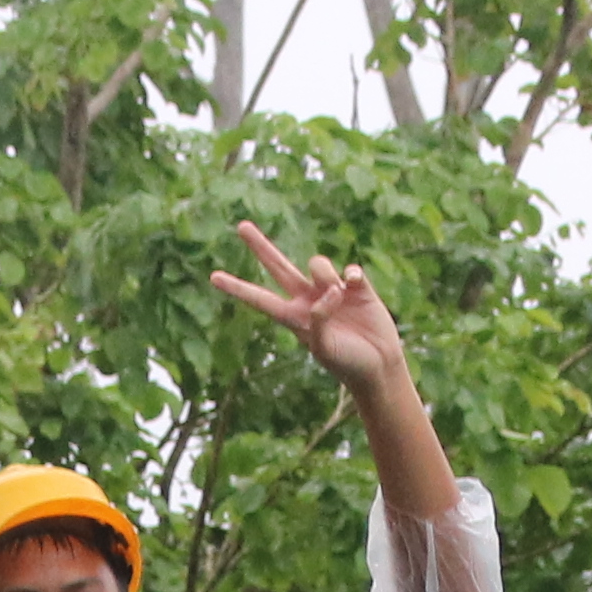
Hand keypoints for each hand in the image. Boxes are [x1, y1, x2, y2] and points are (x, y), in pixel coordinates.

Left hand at [211, 223, 408, 398]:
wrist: (378, 365)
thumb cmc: (347, 363)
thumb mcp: (324, 348)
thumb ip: (317, 319)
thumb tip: (328, 290)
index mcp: (294, 317)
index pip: (260, 299)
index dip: (238, 288)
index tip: (213, 278)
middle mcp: (308, 299)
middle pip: (278, 266)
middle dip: (260, 246)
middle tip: (240, 226)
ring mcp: (331, 289)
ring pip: (318, 263)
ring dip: (326, 275)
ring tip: (339, 296)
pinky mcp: (355, 286)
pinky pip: (348, 269)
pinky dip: (350, 275)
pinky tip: (355, 286)